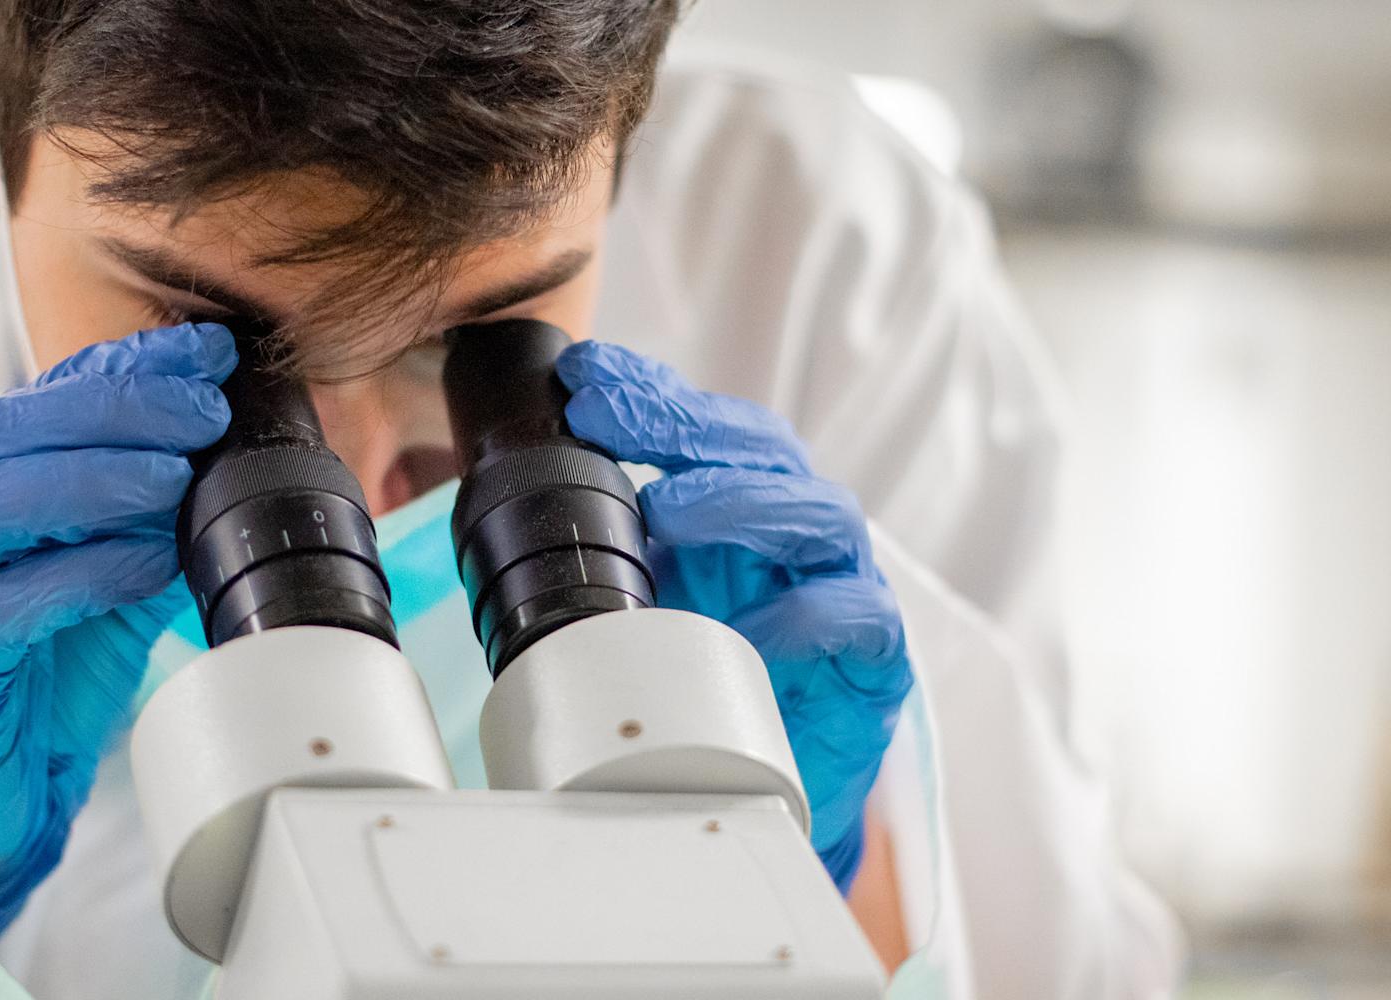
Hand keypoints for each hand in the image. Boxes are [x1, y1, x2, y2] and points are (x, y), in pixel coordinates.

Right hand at [0, 323, 235, 939]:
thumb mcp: (106, 573)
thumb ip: (150, 513)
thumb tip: (229, 448)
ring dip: (89, 479)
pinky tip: (146, 562)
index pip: (42, 400)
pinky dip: (79, 575)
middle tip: (204, 409)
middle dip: (115, 409)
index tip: (210, 351)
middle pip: (8, 434)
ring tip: (174, 476)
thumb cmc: (34, 679)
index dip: (127, 366)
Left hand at [558, 341, 911, 891]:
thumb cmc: (713, 679)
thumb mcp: (646, 603)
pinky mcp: (876, 655)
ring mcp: (845, 584)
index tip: (581, 375)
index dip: (649, 392)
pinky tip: (747, 631)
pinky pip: (855, 616)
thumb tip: (515, 508)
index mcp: (743, 506)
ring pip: (819, 513)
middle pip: (762, 449)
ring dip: (738, 500)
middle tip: (604, 417)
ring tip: (667, 508)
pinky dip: (803, 617)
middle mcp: (798, 530)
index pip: (705, 426)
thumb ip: (610, 551)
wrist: (769, 783)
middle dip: (681, 423)